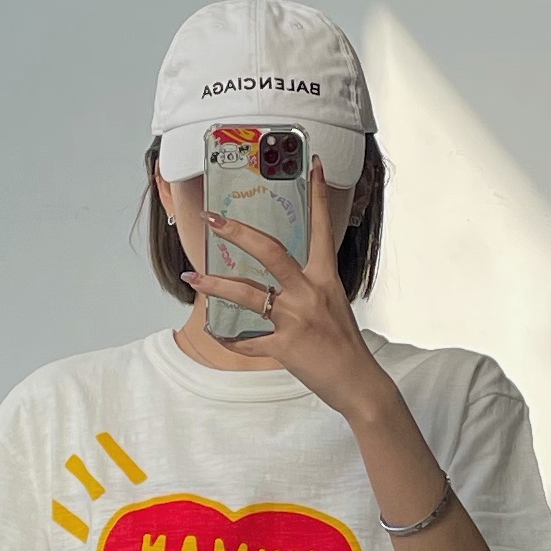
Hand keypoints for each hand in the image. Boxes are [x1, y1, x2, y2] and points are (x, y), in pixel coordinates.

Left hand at [183, 158, 391, 421]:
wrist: (358, 382)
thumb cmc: (344, 345)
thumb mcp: (333, 306)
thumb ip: (308, 290)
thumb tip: (279, 286)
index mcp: (325, 278)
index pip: (322, 229)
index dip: (319, 196)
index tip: (315, 167)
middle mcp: (310, 292)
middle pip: (270, 252)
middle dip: (237, 233)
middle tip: (213, 219)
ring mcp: (296, 318)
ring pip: (247, 294)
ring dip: (215, 287)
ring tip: (192, 280)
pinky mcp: (284, 347)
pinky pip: (246, 341)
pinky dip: (229, 339)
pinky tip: (216, 333)